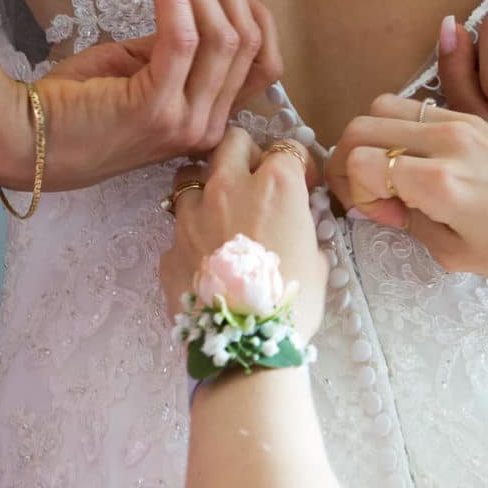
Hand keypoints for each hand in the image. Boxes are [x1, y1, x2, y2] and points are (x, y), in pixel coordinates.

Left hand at [5, 0, 282, 189]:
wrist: (23, 140)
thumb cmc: (77, 105)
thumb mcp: (142, 72)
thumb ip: (179, 48)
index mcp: (210, 119)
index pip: (265, 62)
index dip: (252, 10)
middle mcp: (208, 127)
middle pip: (250, 43)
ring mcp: (185, 121)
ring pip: (227, 38)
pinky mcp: (155, 108)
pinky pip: (183, 40)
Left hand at [159, 128, 325, 341]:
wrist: (243, 345)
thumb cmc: (291, 302)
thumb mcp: (317, 261)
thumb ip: (304, 230)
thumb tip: (299, 225)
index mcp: (275, 186)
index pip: (286, 149)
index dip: (297, 163)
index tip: (302, 181)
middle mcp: (229, 188)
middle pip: (232, 142)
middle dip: (245, 153)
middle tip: (255, 178)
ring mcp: (192, 215)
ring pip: (190, 175)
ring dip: (206, 186)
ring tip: (219, 210)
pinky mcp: (170, 245)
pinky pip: (178, 226)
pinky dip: (191, 233)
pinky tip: (205, 256)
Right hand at [327, 95, 487, 282]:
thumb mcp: (458, 254)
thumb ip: (407, 222)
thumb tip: (377, 202)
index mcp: (438, 181)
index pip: (358, 160)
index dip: (353, 190)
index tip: (377, 214)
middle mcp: (445, 141)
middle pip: (361, 124)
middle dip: (347, 159)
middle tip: (367, 192)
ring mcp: (461, 122)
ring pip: (384, 105)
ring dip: (372, 137)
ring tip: (389, 173)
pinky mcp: (475, 118)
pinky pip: (417, 107)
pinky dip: (399, 128)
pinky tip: (417, 161)